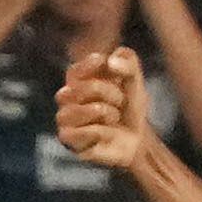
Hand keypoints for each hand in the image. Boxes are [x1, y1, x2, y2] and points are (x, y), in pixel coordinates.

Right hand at [53, 46, 155, 177]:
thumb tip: (110, 61)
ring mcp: (65, 118)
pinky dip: (99, 131)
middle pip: (80, 87)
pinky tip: (107, 133)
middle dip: (108, 91)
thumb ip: (128, 63)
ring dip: (104, 113)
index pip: (75, 70)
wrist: (136, 140)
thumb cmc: (129, 109)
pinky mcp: (68, 139)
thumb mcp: (134, 81)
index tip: (104, 61)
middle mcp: (66, 98)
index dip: (89, 65)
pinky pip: (79, 132)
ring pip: (75, 110)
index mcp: (77, 81)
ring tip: (114, 117)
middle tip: (121, 101)